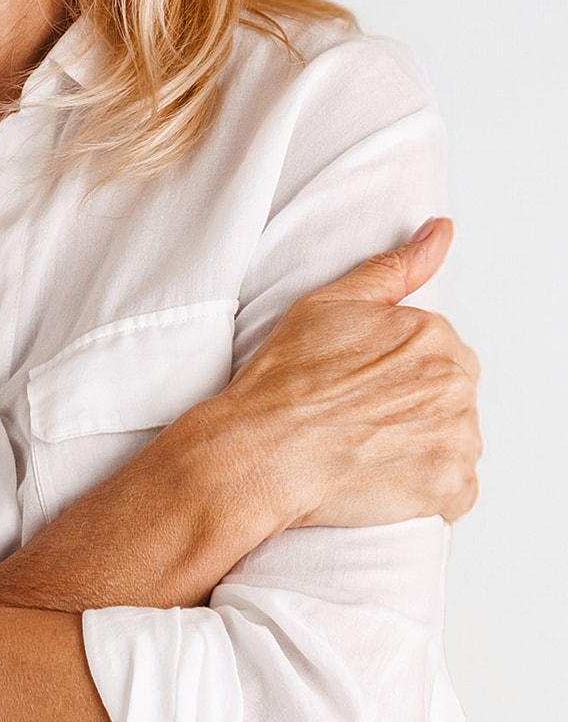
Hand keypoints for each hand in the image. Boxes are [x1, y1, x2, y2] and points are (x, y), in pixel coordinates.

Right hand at [222, 218, 480, 528]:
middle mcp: (457, 386)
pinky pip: (454, 491)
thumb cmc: (287, 378)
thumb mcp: (331, 302)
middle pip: (451, 396)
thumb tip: (440, 231)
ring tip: (367, 446)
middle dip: (415, 406)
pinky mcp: (451, 491)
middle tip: (361, 416)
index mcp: (435, 336)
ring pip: (455, 442)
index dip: (396, 369)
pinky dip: (426, 489)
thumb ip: (395, 266)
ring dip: (422, 447)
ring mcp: (459, 441)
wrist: (263, 449)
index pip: (439, 353)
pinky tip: (382, 475)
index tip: (361, 383)